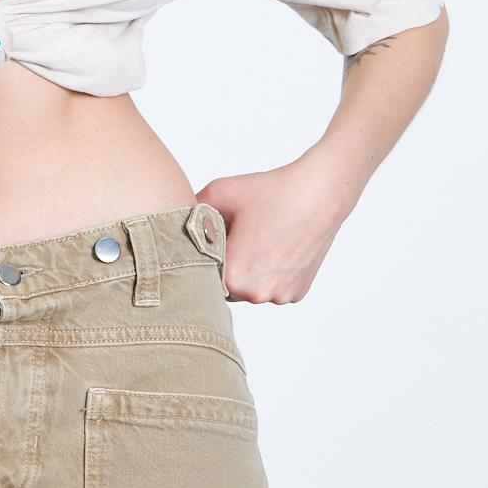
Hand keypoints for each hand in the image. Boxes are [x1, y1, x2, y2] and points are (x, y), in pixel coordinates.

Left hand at [194, 155, 350, 303]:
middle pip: (224, 287)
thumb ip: (187, 212)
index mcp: (234, 277)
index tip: (205, 240)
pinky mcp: (297, 294)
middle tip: (233, 236)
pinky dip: (268, 274)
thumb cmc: (270, 191)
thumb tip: (167, 222)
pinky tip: (274, 247)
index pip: (201, 277)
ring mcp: (280, 297)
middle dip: (223, 265)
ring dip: (246, 272)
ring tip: (257, 239)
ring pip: (248, 290)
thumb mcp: (218, 193)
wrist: (320, 192)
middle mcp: (257, 295)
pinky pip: (271, 288)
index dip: (200, 258)